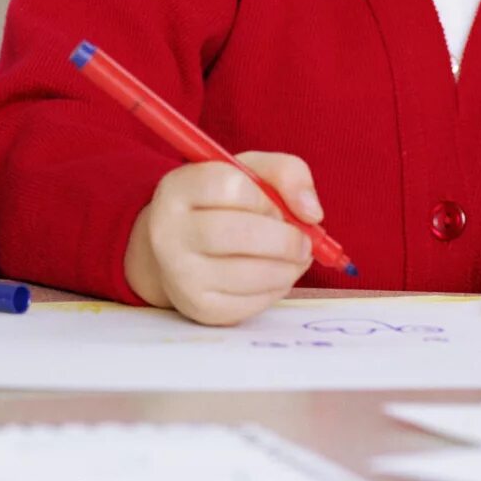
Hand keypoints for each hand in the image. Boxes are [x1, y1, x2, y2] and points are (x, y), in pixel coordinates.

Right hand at [122, 156, 319, 326]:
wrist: (178, 251)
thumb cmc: (220, 206)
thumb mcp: (248, 174)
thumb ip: (286, 174)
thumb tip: (311, 212)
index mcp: (178, 188)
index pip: (229, 186)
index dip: (265, 198)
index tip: (276, 206)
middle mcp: (168, 231)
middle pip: (239, 233)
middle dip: (285, 239)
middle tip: (302, 242)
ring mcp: (180, 273)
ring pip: (249, 272)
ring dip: (287, 267)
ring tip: (292, 258)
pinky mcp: (199, 306)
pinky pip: (251, 302)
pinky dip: (276, 288)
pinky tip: (274, 275)